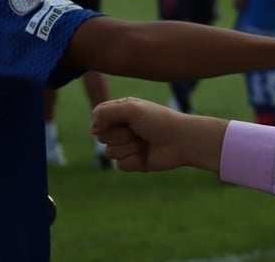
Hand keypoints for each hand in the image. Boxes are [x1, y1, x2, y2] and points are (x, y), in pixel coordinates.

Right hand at [90, 97, 227, 172]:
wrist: (182, 140)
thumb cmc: (159, 121)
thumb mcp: (132, 109)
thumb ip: (106, 112)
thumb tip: (91, 129)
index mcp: (122, 111)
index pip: (97, 117)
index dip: (106, 121)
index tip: (125, 119)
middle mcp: (123, 128)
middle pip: (102, 137)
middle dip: (120, 135)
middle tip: (139, 131)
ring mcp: (127, 145)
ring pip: (110, 152)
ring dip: (129, 148)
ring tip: (145, 143)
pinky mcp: (134, 161)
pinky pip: (120, 165)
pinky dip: (134, 161)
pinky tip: (146, 155)